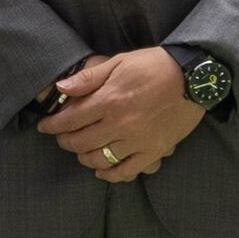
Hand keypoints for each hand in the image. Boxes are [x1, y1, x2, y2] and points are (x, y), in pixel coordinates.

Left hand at [34, 49, 204, 184]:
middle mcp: (120, 124)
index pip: (71, 119)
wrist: (193, 78)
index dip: (53, 125)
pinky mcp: (153, 151)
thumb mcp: (119, 62)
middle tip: (61, 138)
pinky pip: (126, 171)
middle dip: (65, 142)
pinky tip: (102, 171)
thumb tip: (61, 87)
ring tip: (80, 152)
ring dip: (84, 158)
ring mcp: (137, 141)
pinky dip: (110, 175)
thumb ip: (89, 78)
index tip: (45, 126)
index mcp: (109, 100)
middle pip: (81, 142)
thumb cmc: (154, 66)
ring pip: (100, 159)